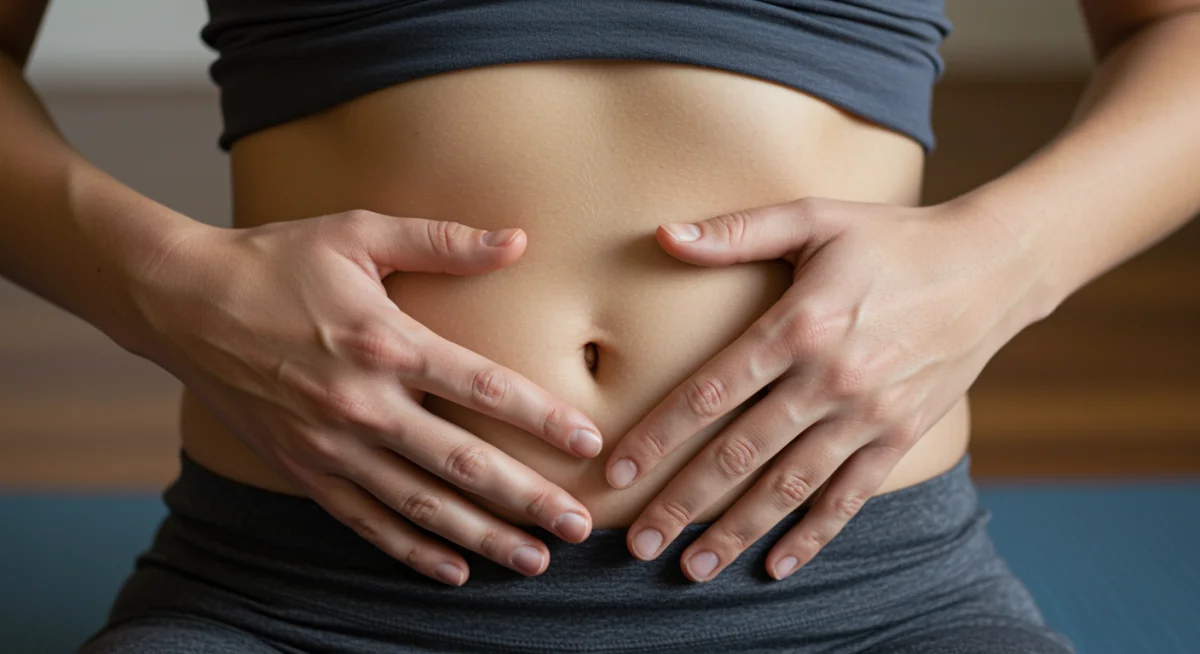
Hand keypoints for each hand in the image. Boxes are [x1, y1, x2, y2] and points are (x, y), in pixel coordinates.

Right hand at [125, 210, 603, 584]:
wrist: (183, 303)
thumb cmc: (278, 260)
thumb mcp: (359, 234)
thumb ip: (442, 241)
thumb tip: (517, 239)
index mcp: (385, 341)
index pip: (483, 388)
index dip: (542, 418)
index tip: (589, 442)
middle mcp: (362, 403)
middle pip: (462, 463)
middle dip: (527, 498)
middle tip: (578, 526)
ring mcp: (331, 445)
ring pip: (420, 504)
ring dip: (481, 536)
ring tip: (532, 560)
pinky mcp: (304, 470)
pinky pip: (366, 521)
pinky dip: (410, 550)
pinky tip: (452, 569)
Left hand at [604, 196, 1042, 580]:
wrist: (991, 266)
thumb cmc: (891, 237)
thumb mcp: (814, 218)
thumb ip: (737, 233)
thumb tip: (664, 234)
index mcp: (798, 325)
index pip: (709, 392)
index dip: (658, 437)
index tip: (617, 473)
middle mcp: (829, 378)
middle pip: (739, 453)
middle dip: (682, 502)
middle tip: (637, 544)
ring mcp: (868, 414)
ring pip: (788, 486)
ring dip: (737, 531)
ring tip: (692, 568)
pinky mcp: (901, 436)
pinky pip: (850, 496)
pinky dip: (814, 535)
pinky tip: (778, 565)